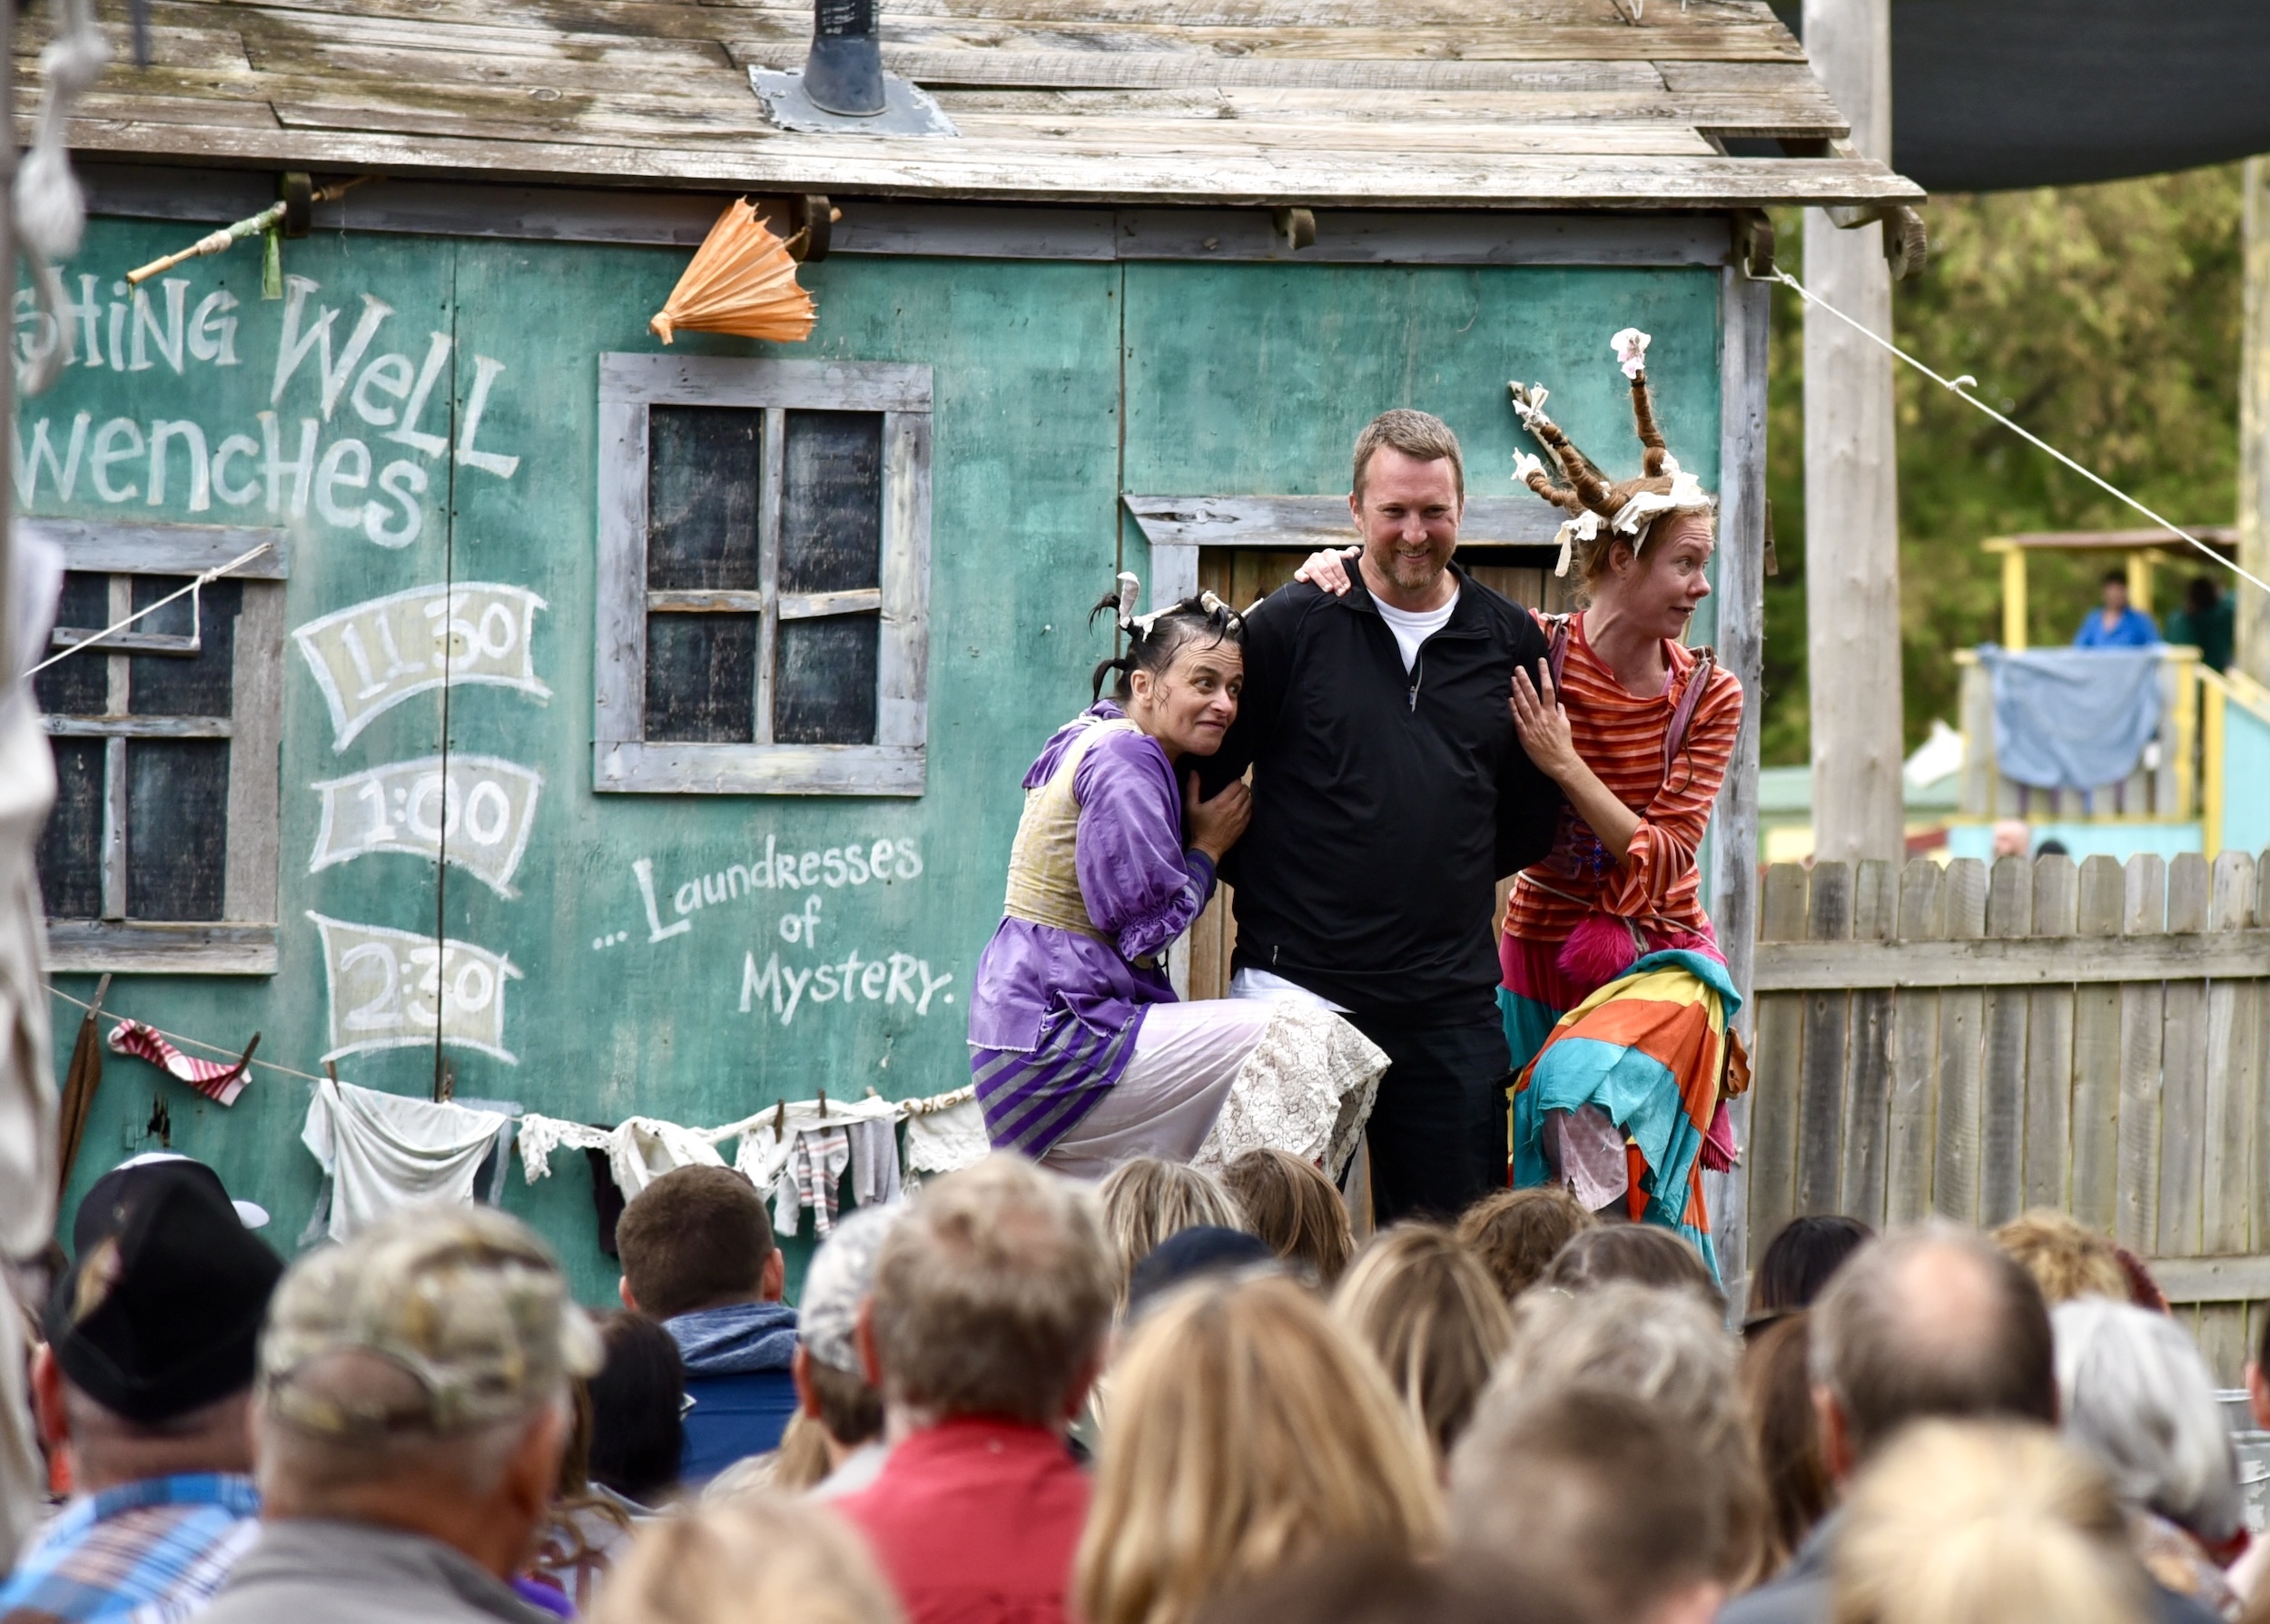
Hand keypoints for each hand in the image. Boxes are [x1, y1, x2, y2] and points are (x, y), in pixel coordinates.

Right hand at [1185, 771, 1251, 860]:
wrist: (1207, 848)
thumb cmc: (1198, 827)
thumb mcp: (1191, 807)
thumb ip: (1193, 788)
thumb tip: (1194, 772)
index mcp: (1222, 801)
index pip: (1237, 784)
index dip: (1234, 781)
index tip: (1229, 783)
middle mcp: (1234, 808)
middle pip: (1246, 790)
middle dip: (1240, 788)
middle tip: (1234, 790)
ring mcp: (1241, 817)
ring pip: (1250, 800)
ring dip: (1245, 797)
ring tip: (1238, 798)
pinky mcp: (1244, 825)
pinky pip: (1251, 811)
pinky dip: (1247, 807)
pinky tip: (1241, 809)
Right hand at [1293, 545, 1360, 595]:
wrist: (1325, 579)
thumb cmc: (1337, 572)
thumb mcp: (1345, 564)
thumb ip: (1350, 556)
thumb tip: (1354, 552)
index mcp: (1329, 554)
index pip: (1336, 562)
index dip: (1342, 575)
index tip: (1347, 586)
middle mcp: (1318, 557)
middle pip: (1326, 567)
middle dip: (1334, 580)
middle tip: (1341, 592)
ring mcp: (1308, 564)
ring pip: (1313, 570)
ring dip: (1321, 580)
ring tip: (1328, 589)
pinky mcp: (1300, 572)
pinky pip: (1299, 573)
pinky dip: (1301, 576)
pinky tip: (1306, 580)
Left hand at [1510, 661, 1581, 783]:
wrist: (1560, 762)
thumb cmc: (1563, 744)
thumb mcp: (1566, 725)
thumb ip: (1561, 713)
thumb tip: (1558, 703)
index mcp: (1552, 712)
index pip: (1549, 689)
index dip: (1544, 674)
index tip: (1540, 661)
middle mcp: (1542, 716)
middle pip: (1533, 694)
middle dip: (1525, 679)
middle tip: (1518, 667)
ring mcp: (1533, 725)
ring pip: (1523, 704)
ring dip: (1517, 691)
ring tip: (1512, 679)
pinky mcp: (1525, 735)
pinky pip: (1518, 720)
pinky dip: (1513, 709)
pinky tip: (1509, 699)